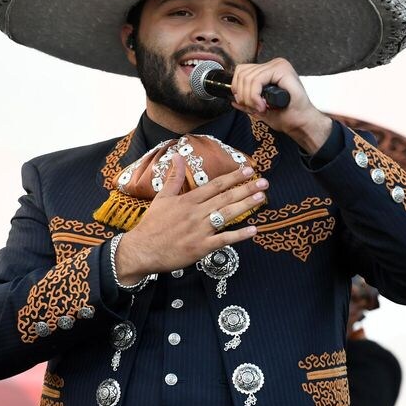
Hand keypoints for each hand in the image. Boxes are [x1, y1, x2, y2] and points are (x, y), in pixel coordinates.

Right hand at [115, 154, 265, 281]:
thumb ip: (173, 177)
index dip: (233, 177)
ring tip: (261, 198)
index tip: (248, 170)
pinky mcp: (201, 247)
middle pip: (225, 198)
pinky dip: (239, 235)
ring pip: (227, 215)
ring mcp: (200, 230)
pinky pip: (224, 240)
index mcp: (188, 200)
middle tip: (264, 182)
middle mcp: (196, 213)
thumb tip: (177, 155)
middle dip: (246, 188)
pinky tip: (253, 230)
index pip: (215, 185)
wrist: (142, 249)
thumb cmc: (152, 224)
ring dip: (246, 206)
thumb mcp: (162, 197)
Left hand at [230, 57, 331, 152]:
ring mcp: (279, 65)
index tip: (244, 103)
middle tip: (252, 108)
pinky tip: (263, 106)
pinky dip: (255, 96)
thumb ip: (247, 102)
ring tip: (259, 109)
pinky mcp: (283, 70)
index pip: (242, 71)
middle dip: (243, 95)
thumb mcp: (260, 108)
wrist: (301, 123)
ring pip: (248, 78)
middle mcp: (274, 65)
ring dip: (249, 98)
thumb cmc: (286, 116)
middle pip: (242, 73)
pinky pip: (257, 80)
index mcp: (269, 70)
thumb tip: (232, 99)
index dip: (237, 87)